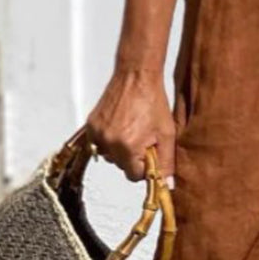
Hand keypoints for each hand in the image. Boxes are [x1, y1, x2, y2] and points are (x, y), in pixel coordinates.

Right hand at [84, 69, 175, 184]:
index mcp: (128, 147)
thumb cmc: (153, 101)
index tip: (150, 157)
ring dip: (120, 149)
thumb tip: (166, 183)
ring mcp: (98, 133)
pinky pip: (99, 143)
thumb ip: (167, 162)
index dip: (144, 168)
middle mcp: (109, 142)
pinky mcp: (92, 125)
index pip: (134, 176)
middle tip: (143, 138)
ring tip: (132, 130)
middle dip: (133, 157)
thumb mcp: (167, 134)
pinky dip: (110, 139)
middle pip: (121, 166)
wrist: (137, 76)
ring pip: (109, 155)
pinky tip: (121, 125)